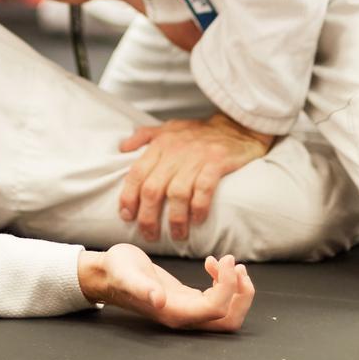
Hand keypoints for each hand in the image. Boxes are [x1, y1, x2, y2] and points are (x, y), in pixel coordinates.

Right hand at [77, 246, 255, 331]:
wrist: (107, 275)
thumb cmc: (116, 272)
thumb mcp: (126, 274)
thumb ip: (141, 287)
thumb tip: (159, 299)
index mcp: (174, 313)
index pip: (217, 309)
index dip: (228, 285)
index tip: (224, 258)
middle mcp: (185, 317)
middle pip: (229, 321)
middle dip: (242, 295)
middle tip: (236, 265)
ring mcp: (188, 311)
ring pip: (227, 313)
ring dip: (237, 290)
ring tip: (231, 263)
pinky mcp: (189, 301)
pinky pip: (218, 301)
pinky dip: (226, 284)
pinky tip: (213, 264)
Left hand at [117, 114, 274, 241]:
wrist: (236, 125)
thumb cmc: (199, 132)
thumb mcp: (169, 127)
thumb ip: (144, 136)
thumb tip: (122, 148)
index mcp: (161, 144)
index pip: (136, 173)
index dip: (128, 197)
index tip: (127, 216)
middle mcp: (175, 151)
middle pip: (153, 189)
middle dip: (148, 217)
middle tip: (149, 234)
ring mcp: (197, 157)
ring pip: (177, 194)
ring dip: (175, 219)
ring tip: (177, 234)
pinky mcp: (217, 162)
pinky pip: (204, 189)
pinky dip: (199, 207)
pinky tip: (197, 220)